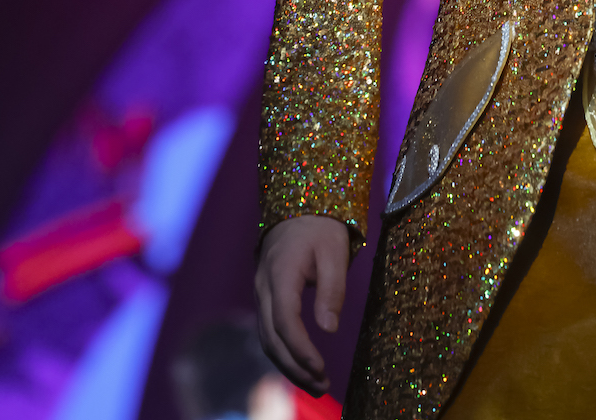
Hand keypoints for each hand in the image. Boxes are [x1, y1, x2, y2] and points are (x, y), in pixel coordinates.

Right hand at [255, 214, 349, 393]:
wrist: (298, 208)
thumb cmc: (320, 228)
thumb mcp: (335, 250)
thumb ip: (332, 289)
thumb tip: (329, 329)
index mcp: (280, 273)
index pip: (285, 320)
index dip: (300, 349)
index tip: (320, 368)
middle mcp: (263, 286)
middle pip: (272, 336)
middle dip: (295, 367)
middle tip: (323, 387)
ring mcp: (261, 292)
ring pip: (267, 338)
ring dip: (289, 365)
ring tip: (316, 384)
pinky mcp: (265, 297)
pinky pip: (268, 331)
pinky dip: (283, 352)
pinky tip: (301, 365)